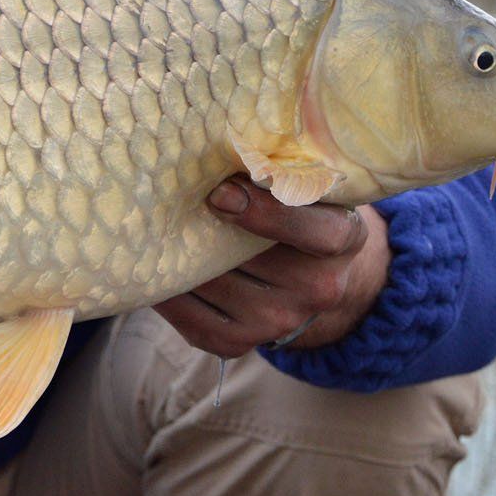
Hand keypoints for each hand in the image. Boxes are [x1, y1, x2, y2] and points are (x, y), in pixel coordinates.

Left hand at [154, 176, 390, 358]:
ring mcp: (280, 322)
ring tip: (152, 228)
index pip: (320, 233)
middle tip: (162, 199)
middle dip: (203, 227)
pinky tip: (155, 270)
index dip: (269, 215)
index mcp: (344, 237)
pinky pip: (194, 321)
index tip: (221, 193)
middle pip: (248, 258)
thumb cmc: (298, 209)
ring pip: (215, 285)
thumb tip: (213, 152)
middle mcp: (319, 288)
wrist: (309, 276)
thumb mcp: (306, 184)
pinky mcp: (240, 344)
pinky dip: (169, 295)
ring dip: (181, 258)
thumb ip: (276, 171)